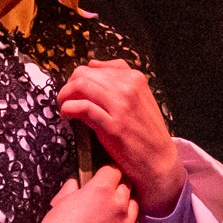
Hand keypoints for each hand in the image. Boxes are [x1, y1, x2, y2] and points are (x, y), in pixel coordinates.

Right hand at [38, 167, 141, 222]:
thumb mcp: (60, 201)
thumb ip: (72, 188)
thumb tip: (75, 184)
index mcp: (101, 189)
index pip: (114, 170)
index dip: (107, 173)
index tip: (104, 176)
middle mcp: (118, 204)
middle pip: (126, 187)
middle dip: (117, 188)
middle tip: (107, 195)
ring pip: (135, 207)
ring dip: (126, 206)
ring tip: (114, 213)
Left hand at [58, 60, 181, 215]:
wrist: (158, 159)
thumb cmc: (145, 130)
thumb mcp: (139, 97)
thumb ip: (119, 79)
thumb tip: (92, 64)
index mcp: (134, 78)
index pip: (94, 67)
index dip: (78, 78)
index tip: (74, 91)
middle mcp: (128, 87)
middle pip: (83, 74)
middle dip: (68, 86)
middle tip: (65, 99)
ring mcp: (121, 106)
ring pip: (80, 86)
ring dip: (64, 96)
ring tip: (64, 107)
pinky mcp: (112, 125)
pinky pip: (81, 108)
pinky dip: (67, 109)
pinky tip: (66, 116)